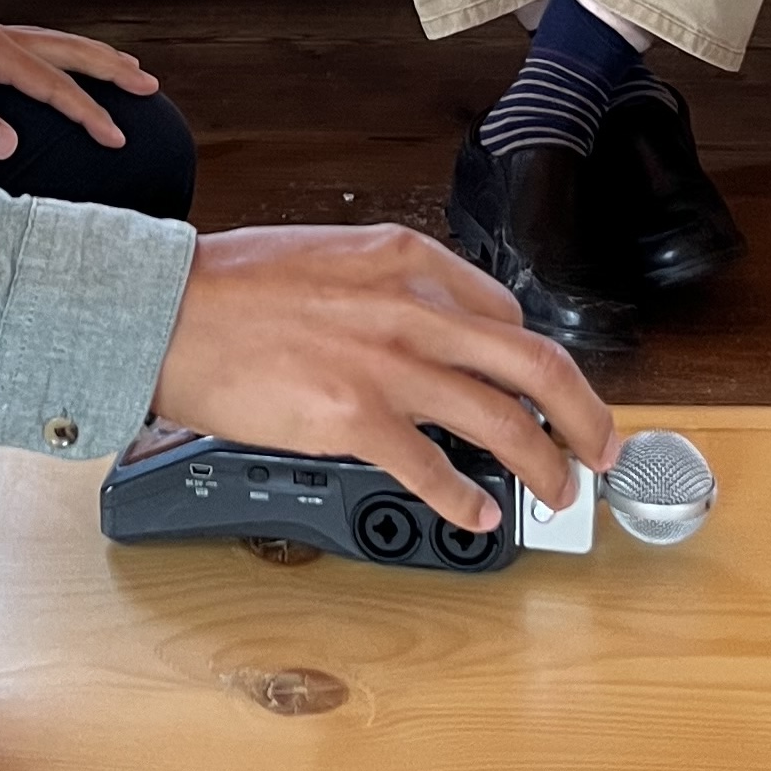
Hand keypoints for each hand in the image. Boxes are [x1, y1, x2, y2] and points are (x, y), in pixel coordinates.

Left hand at [0, 0, 157, 160]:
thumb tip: (11, 144)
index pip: (51, 84)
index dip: (87, 111)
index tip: (116, 136)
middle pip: (66, 51)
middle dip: (110, 68)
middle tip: (148, 84)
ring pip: (53, 43)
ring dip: (91, 56)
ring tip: (124, 67)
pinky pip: (33, 45)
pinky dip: (61, 54)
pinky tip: (59, 64)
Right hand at [151, 224, 617, 532]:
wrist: (168, 311)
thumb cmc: (235, 286)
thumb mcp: (334, 255)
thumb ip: (393, 289)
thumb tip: (436, 334)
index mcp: (409, 259)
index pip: (507, 315)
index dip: (539, 364)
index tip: (550, 391)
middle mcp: (413, 306)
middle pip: (538, 365)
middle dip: (586, 414)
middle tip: (602, 447)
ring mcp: (389, 365)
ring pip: (505, 423)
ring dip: (544, 467)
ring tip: (555, 494)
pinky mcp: (355, 418)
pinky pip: (436, 470)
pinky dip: (468, 501)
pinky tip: (479, 515)